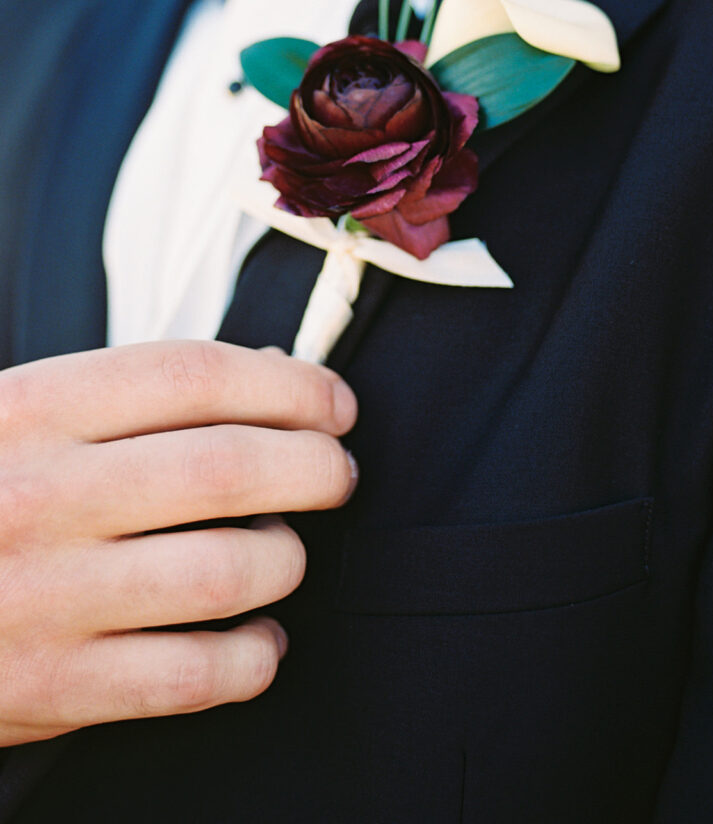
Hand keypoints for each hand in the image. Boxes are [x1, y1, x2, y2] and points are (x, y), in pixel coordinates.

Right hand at [0, 341, 356, 745]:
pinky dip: (254, 656)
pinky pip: (195, 676)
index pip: (195, 375)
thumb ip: (135, 395)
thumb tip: (269, 374)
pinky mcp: (54, 687)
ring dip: (287, 557)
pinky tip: (257, 638)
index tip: (333, 402)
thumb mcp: (25, 416)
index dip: (289, 383)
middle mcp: (41, 496)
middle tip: (335, 472)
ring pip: (230, 571)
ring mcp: (47, 596)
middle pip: (229, 467)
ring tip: (283, 551)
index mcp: (33, 410)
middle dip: (316, 465)